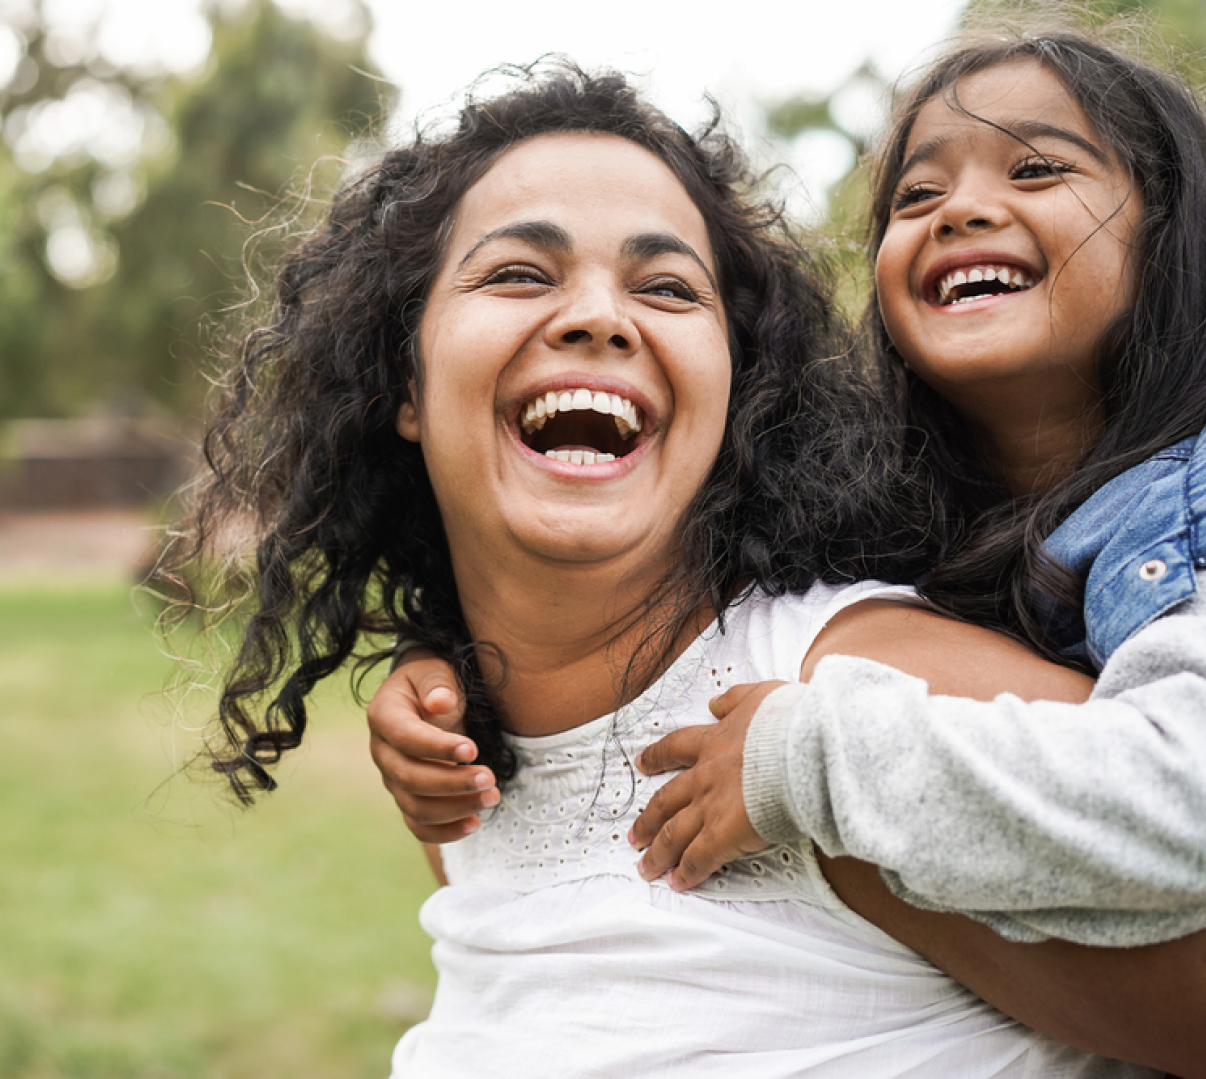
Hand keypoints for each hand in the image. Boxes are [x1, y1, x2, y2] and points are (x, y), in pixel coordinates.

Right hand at [367, 649, 498, 842]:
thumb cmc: (433, 682)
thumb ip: (437, 683)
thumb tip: (440, 703)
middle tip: (490, 779)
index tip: (473, 749)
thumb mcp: (434, 670)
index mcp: (383, 716)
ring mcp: (392, 779)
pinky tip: (475, 823)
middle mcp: (382, 752)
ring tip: (492, 797)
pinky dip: (445, 831)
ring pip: (415, 807)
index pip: (405, 738)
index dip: (437, 747)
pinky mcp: (408, 797)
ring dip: (455, 808)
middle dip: (452, 783)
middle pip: (409, 778)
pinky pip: (419, 825)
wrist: (427, 698)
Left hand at [628, 681, 785, 889]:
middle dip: (648, 819)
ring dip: (658, 852)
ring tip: (646, 867)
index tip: (643, 764)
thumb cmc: (789, 722)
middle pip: (666, 800)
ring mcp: (710, 807)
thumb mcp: (759, 696)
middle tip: (634, 834)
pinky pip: (698, 859)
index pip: (677, 748)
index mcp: (714, 742)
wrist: (801, 748)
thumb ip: (735, 699)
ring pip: (673, 834)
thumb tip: (715, 702)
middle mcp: (705, 776)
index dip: (657, 757)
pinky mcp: (723, 835)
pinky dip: (686, 873)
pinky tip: (678, 883)